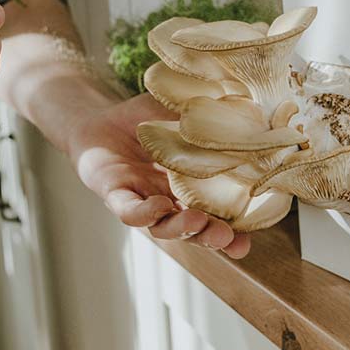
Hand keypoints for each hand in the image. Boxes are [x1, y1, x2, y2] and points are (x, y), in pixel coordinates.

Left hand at [66, 93, 250, 258]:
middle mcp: (171, 200)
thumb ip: (209, 116)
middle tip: (232, 241)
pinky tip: (159, 206)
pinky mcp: (116, 195)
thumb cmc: (144, 118)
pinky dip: (145, 213)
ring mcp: (145, 200)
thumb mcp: (181, 113)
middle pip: (196, 229)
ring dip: (183, 229)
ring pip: (165, 226)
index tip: (251, 239)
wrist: (98, 119)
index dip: (237, 229)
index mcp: (193, 186)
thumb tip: (250, 109)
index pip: (220, 213)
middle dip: (214, 237)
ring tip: (200, 223)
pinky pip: (131, 211)